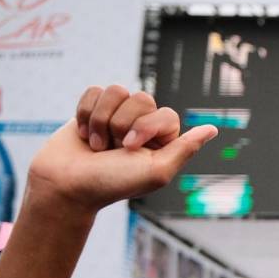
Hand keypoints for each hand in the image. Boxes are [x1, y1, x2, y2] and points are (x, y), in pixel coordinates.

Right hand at [27, 86, 216, 212]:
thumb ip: (185, 149)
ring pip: (116, 91)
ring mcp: (116, 116)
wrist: (65, 186)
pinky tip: (83, 135)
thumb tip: (213, 129)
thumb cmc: (111, 183)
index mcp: (162, 140)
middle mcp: (141, 125)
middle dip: (120, 124)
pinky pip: (94, 91)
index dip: (144, 127)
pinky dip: (84, 113)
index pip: (165, 113)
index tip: (128, 149)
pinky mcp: (92, 110)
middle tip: (111, 150)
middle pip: (141, 98)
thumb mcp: (156, 171)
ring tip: (96, 145)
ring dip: (100, 120)